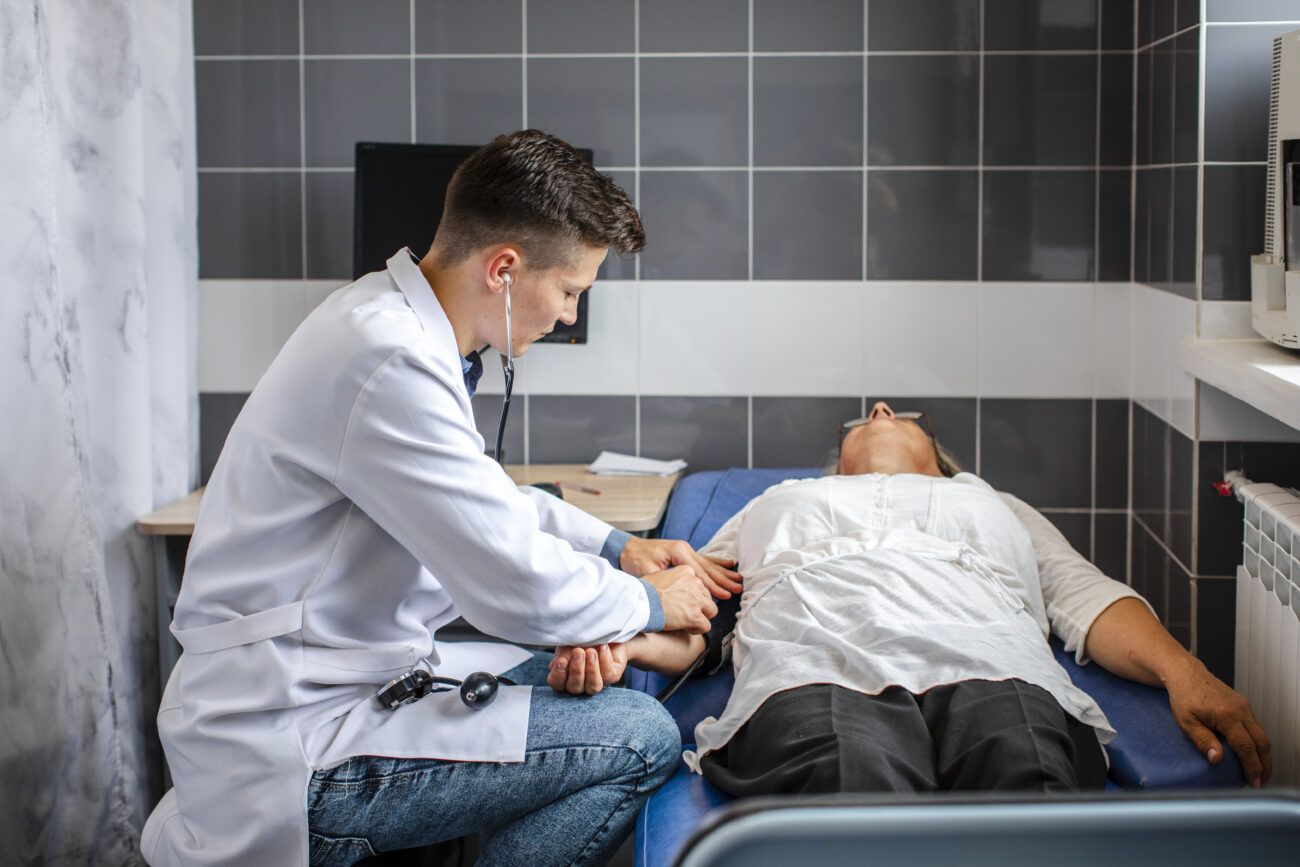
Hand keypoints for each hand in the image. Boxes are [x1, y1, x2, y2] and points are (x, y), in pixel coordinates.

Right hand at [547, 643, 627, 694]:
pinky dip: (605, 660)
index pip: (556, 683)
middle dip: (576, 670)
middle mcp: (580, 684)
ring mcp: (597, 682)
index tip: (561, 660)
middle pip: (574, 687)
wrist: (603, 630)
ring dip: (591, 669)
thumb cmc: (582, 638)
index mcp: (565, 677)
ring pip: (593, 686)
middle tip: (578, 651)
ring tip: (591, 651)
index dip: (558, 674)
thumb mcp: (568, 643)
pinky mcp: (613, 677)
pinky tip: (602, 646)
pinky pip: (608, 675)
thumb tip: (561, 662)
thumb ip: (563, 654)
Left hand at [621, 537, 741, 598]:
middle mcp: (685, 549)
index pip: (700, 572)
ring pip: (708, 563)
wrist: (626, 549)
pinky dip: (716, 563)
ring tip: (738, 578)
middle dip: (724, 579)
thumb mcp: (647, 573)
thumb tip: (680, 594)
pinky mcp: (684, 552)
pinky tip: (729, 563)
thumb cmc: (634, 561)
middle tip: (738, 587)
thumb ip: (665, 581)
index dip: (713, 586)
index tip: (725, 595)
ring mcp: (685, 549)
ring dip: (724, 572)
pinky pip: (704, 559)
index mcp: (678, 552)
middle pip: (708, 567)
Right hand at [644, 565, 716, 633]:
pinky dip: (697, 629)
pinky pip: (706, 626)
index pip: (699, 584)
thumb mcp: (660, 576)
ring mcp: (697, 600)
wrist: (639, 602)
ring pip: (711, 610)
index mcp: (687, 571)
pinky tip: (686, 628)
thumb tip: (675, 589)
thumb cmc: (643, 591)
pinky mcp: (695, 616)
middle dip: (698, 605)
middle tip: (685, 612)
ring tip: (687, 621)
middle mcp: (695, 583)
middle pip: (706, 596)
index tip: (682, 601)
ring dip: (701, 617)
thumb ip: (674, 581)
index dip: (691, 594)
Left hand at [1165, 660, 1271, 786]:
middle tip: (1261, 784)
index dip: (1252, 767)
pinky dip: (1258, 744)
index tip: (1253, 783)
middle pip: (1262, 743)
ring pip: (1262, 735)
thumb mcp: (1186, 721)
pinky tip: (1253, 754)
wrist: (1185, 673)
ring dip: (1264, 756)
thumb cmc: (1183, 696)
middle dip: (1265, 766)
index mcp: (1227, 715)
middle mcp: (1241, 710)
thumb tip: (1217, 759)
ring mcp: (1244, 707)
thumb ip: (1202, 740)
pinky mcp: (1244, 705)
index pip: (1246, 747)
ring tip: (1260, 774)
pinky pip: (1256, 728)